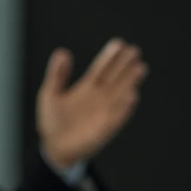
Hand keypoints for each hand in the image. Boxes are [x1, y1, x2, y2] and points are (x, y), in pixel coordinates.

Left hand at [37, 39, 146, 168]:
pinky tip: (132, 96)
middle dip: (125, 65)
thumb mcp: (50, 94)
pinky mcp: (105, 129)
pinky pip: (117, 117)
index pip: (101, 68)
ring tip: (140, 68)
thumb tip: (62, 52)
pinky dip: (124, 107)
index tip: (119, 43)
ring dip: (130, 82)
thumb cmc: (52, 121)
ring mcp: (104, 112)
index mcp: (87, 88)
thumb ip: (57, 75)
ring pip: (120, 94)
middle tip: (135, 50)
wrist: (54, 148)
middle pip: (115, 78)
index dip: (110, 56)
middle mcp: (99, 98)